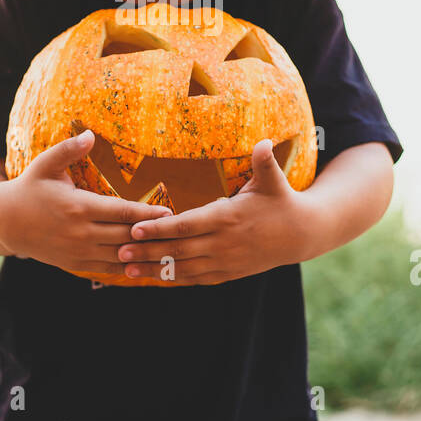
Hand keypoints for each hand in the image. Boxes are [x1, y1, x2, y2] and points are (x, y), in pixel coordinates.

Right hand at [0, 129, 172, 275]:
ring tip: (168, 250)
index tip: (170, 213)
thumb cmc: (29, 188)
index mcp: (77, 207)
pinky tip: (145, 263)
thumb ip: (69, 150)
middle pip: (125, 236)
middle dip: (152, 235)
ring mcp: (77, 252)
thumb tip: (90, 134)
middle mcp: (80, 233)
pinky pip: (107, 268)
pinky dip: (127, 267)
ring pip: (119, 256)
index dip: (147, 213)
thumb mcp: (44, 164)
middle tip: (179, 232)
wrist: (5, 223)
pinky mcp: (74, 264)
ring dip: (143, 255)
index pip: (121, 212)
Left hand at [117, 138, 309, 284]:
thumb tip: (264, 141)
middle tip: (118, 251)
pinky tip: (152, 278)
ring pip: (184, 269)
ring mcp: (226, 261)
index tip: (134, 228)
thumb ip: (264, 162)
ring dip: (154, 270)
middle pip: (179, 250)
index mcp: (228, 217)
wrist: (301, 235)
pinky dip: (174, 279)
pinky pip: (196, 279)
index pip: (187, 225)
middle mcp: (224, 243)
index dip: (160, 229)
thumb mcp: (274, 180)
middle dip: (147, 252)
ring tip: (125, 270)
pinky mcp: (229, 273)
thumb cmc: (282, 201)